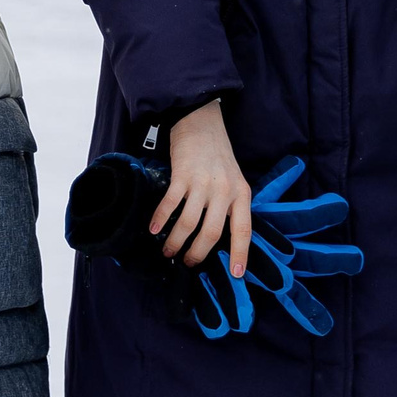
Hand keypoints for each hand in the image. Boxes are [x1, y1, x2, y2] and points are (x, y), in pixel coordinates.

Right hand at [149, 102, 251, 275]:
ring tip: (168, 252)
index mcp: (241, 194)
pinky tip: (153, 229)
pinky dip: (160, 219)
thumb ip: (231, 206)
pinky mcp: (182, 175)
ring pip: (189, 223)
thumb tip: (218, 238)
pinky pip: (170, 204)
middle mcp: (224, 191)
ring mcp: (202, 183)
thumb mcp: (235, 181)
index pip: (243, 230)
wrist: (201, 122)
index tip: (235, 274)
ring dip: (176, 242)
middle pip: (211, 233)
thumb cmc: (218, 155)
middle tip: (188, 263)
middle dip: (198, 254)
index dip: (240, 254)